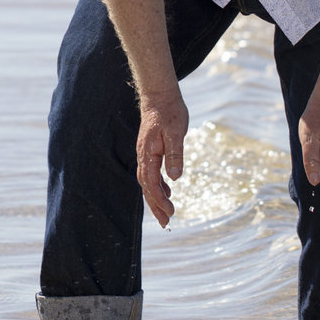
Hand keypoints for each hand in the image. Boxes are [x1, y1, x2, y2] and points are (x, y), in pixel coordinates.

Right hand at [136, 87, 188, 227]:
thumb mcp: (176, 133)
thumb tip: (175, 178)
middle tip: (166, 223)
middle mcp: (143, 156)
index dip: (159, 200)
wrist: (159, 97)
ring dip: (155, 199)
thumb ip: (175, 154)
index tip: (170, 212)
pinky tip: (167, 192)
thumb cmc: (169, 113)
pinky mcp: (149, 152)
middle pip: (147, 187)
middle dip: (155, 206)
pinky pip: (151, 174)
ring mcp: (145, 155)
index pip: (152, 183)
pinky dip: (158, 186)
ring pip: (147, 182)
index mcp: (148, 153)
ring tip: (166, 214)